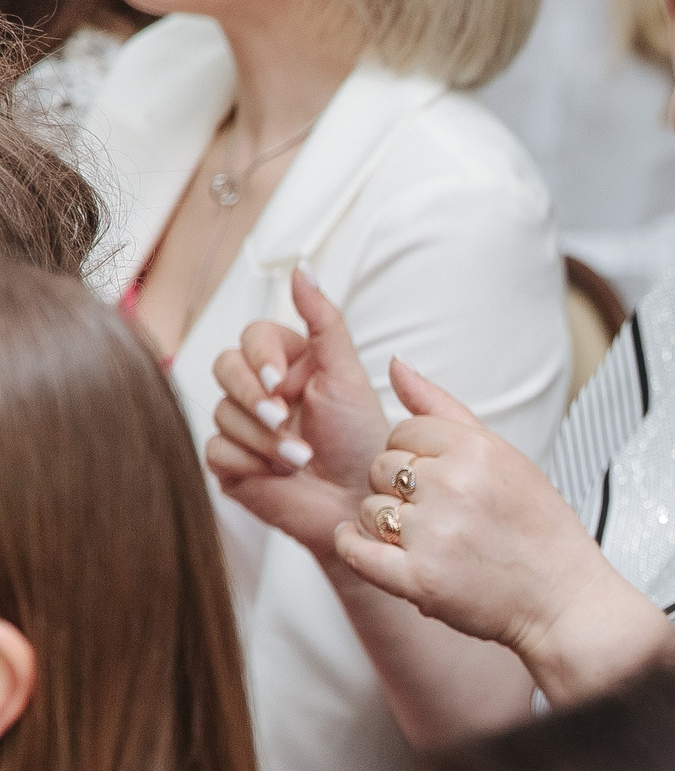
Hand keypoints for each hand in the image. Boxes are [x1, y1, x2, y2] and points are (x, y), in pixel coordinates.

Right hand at [205, 272, 393, 557]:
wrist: (361, 501)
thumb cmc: (362, 439)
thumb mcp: (347, 374)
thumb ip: (324, 322)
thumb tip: (301, 269)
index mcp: (291, 364)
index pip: (252, 338)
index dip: (260, 357)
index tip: (282, 381)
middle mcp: (263, 391)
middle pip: (224, 368)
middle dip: (253, 396)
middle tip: (282, 417)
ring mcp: (243, 427)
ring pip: (221, 412)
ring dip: (265, 438)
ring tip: (302, 458)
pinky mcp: (232, 463)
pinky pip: (216, 449)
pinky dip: (250, 461)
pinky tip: (280, 474)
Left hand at [331, 361, 624, 666]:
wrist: (564, 600)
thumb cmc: (538, 528)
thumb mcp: (506, 455)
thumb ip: (444, 408)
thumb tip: (395, 363)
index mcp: (477, 449)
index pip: (404, 431)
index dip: (415, 456)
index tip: (439, 479)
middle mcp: (454, 485)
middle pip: (381, 467)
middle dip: (399, 488)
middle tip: (438, 513)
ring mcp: (434, 534)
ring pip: (368, 508)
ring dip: (384, 523)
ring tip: (426, 539)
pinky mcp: (419, 580)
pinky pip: (354, 550)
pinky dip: (352, 547)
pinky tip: (369, 546)